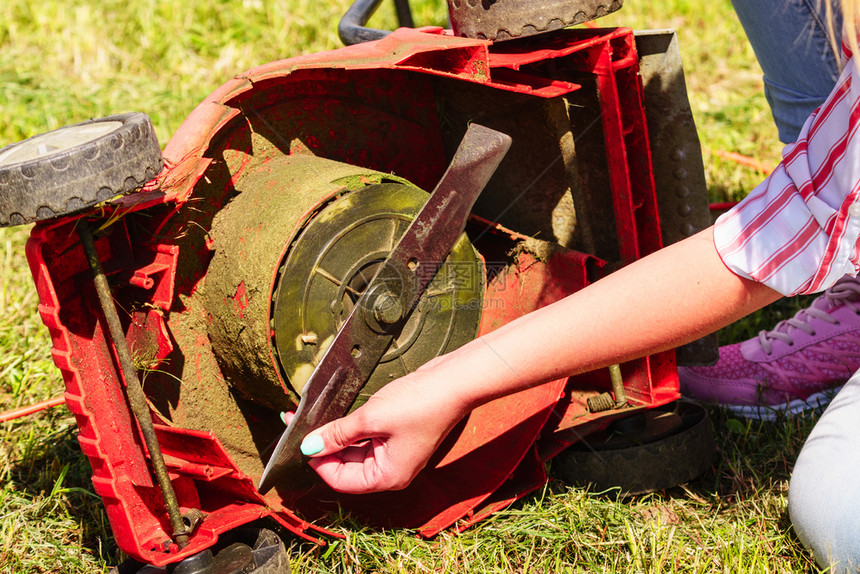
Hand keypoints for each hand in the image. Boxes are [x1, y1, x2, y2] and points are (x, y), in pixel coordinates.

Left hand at [291, 365, 470, 493]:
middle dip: (324, 446)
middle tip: (300, 425)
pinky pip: (366, 437)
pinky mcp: (397, 434)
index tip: (300, 441)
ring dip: (335, 435)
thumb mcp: (371, 419)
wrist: (453, 382)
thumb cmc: (420, 404)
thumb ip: (337, 434)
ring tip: (316, 418)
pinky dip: (350, 428)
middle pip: (346, 466)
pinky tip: (337, 414)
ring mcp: (395, 452)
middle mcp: (391, 469)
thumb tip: (309, 446)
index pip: (340, 480)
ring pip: (354, 450)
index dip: (318, 461)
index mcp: (388, 476)